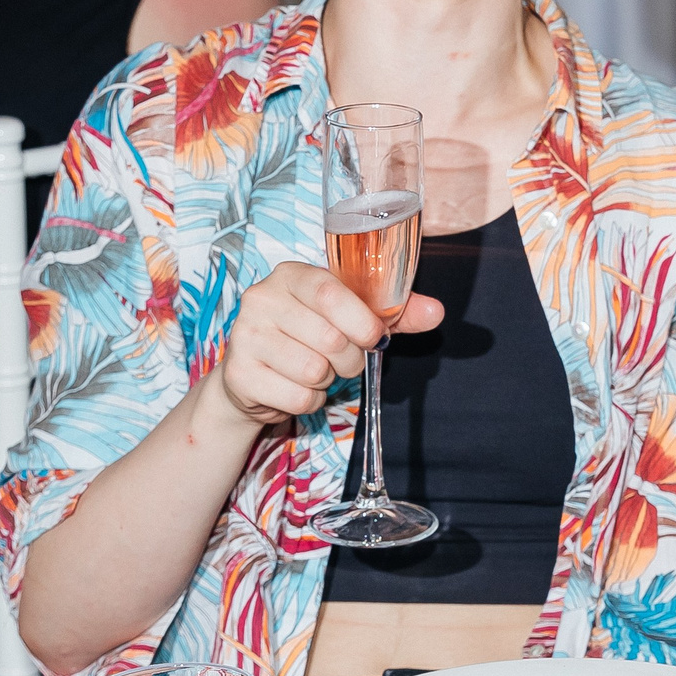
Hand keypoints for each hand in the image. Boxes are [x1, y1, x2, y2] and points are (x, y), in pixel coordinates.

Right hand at [214, 262, 443, 426]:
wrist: (253, 374)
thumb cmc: (308, 338)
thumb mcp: (351, 319)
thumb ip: (395, 314)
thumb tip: (437, 312)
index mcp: (292, 275)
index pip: (331, 292)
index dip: (361, 321)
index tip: (374, 338)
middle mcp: (262, 298)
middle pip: (330, 338)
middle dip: (349, 359)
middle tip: (340, 359)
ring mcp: (245, 335)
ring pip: (315, 370)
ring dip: (327, 380)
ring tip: (313, 369)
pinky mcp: (238, 374)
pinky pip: (298, 397)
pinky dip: (308, 400)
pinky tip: (295, 387)